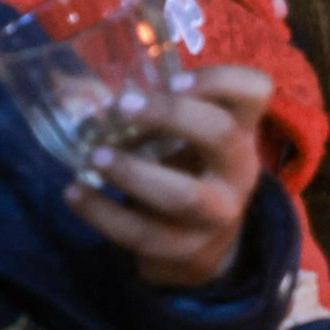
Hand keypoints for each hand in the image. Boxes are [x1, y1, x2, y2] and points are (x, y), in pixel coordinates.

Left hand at [69, 65, 274, 287]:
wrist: (204, 245)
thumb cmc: (188, 171)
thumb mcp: (190, 138)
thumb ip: (159, 113)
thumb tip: (95, 99)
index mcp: (241, 130)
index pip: (254, 90)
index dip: (219, 80)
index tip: (172, 79)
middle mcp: (238, 169)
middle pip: (221, 134)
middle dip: (171, 115)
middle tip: (123, 107)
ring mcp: (217, 214)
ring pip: (183, 196)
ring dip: (133, 173)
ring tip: (95, 156)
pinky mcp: (186, 250)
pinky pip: (142, 234)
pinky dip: (102, 212)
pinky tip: (75, 192)